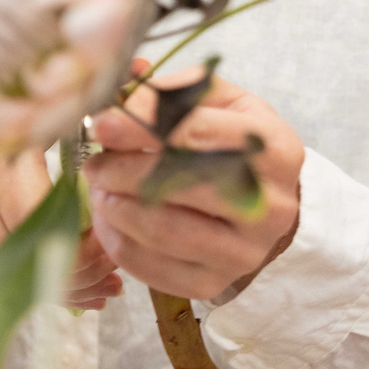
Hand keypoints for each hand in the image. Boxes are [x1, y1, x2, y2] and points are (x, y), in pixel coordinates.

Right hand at [0, 148, 122, 310]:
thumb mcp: (35, 124)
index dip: (75, 241)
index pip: (33, 215)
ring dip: (52, 283)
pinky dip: (21, 284)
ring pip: (5, 269)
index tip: (109, 247)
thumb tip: (118, 183)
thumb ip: (72, 149)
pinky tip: (55, 283)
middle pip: (20, 249)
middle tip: (110, 273)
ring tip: (95, 285)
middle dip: (71, 269)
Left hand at [83, 62, 303, 302]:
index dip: (142, 127)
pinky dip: (119, 242)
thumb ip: (175, 91)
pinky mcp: (215, 284)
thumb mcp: (221, 104)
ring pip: (164, 231)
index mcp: (275, 149)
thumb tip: (123, 84)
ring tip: (97, 186)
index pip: (198, 134)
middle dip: (123, 171)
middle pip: (180, 184)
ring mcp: (244, 253)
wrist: (265, 204)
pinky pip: (154, 270)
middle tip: (93, 160)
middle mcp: (270, 207)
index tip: (102, 122)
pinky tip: (108, 219)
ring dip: (116, 207)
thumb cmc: (236, 145)